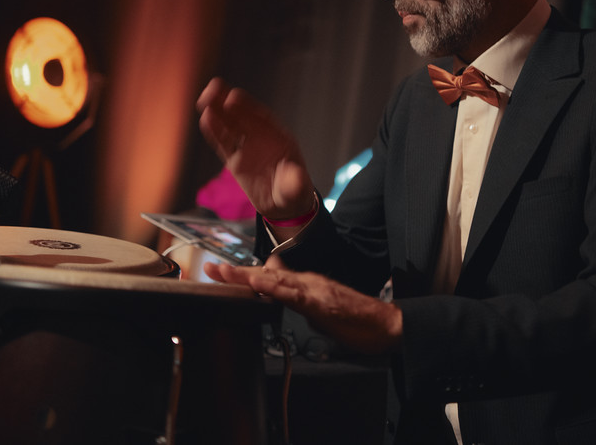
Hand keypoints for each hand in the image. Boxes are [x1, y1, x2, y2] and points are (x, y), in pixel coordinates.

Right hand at [196, 78, 313, 221]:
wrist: (284, 206)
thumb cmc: (294, 191)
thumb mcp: (297, 189)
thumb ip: (294, 183)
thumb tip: (296, 179)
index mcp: (280, 139)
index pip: (263, 120)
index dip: (248, 108)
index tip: (234, 98)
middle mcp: (262, 139)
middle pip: (243, 117)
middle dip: (228, 102)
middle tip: (214, 87)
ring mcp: (248, 148)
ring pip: (230, 127)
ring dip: (217, 112)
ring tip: (204, 99)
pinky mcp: (236, 160)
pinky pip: (224, 144)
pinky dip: (215, 132)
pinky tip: (205, 119)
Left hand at [204, 256, 401, 354]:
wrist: (386, 325)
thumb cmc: (357, 320)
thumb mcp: (320, 309)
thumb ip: (300, 300)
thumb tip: (282, 297)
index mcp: (305, 286)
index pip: (268, 277)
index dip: (243, 276)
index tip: (220, 272)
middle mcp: (307, 283)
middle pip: (265, 275)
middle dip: (236, 274)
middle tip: (210, 269)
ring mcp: (314, 291)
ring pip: (274, 280)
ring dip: (247, 277)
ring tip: (224, 273)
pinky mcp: (322, 302)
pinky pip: (293, 294)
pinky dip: (273, 287)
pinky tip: (258, 284)